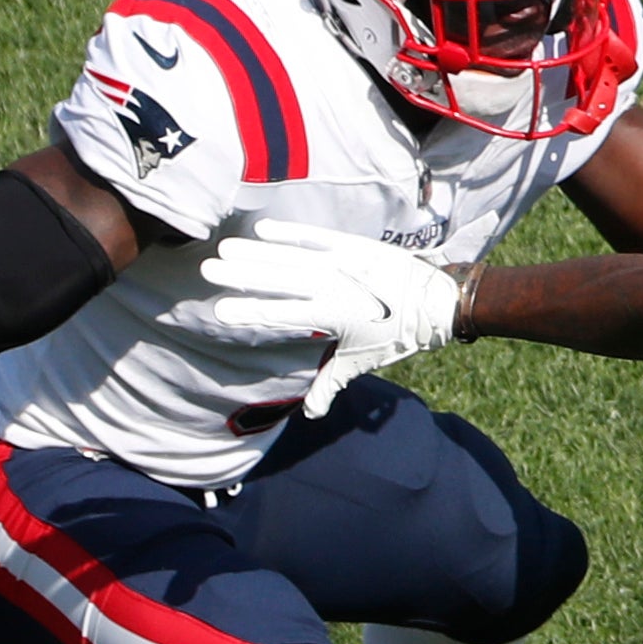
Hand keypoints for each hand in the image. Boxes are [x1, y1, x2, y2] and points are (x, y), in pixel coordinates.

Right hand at [201, 217, 459, 417]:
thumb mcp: (361, 361)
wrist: (434, 303)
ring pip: (292, 256)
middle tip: (208, 270)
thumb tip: (310, 413)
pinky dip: (291, 232)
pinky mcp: (354, 246)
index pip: (281, 315)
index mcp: (333, 317)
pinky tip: (262, 230)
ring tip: (225, 250)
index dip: (249, 311)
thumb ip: (330, 383)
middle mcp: (335, 287)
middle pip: (279, 280)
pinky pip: (316, 236)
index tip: (219, 309)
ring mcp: (344, 263)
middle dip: (242, 275)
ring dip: (256, 252)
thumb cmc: (395, 335)